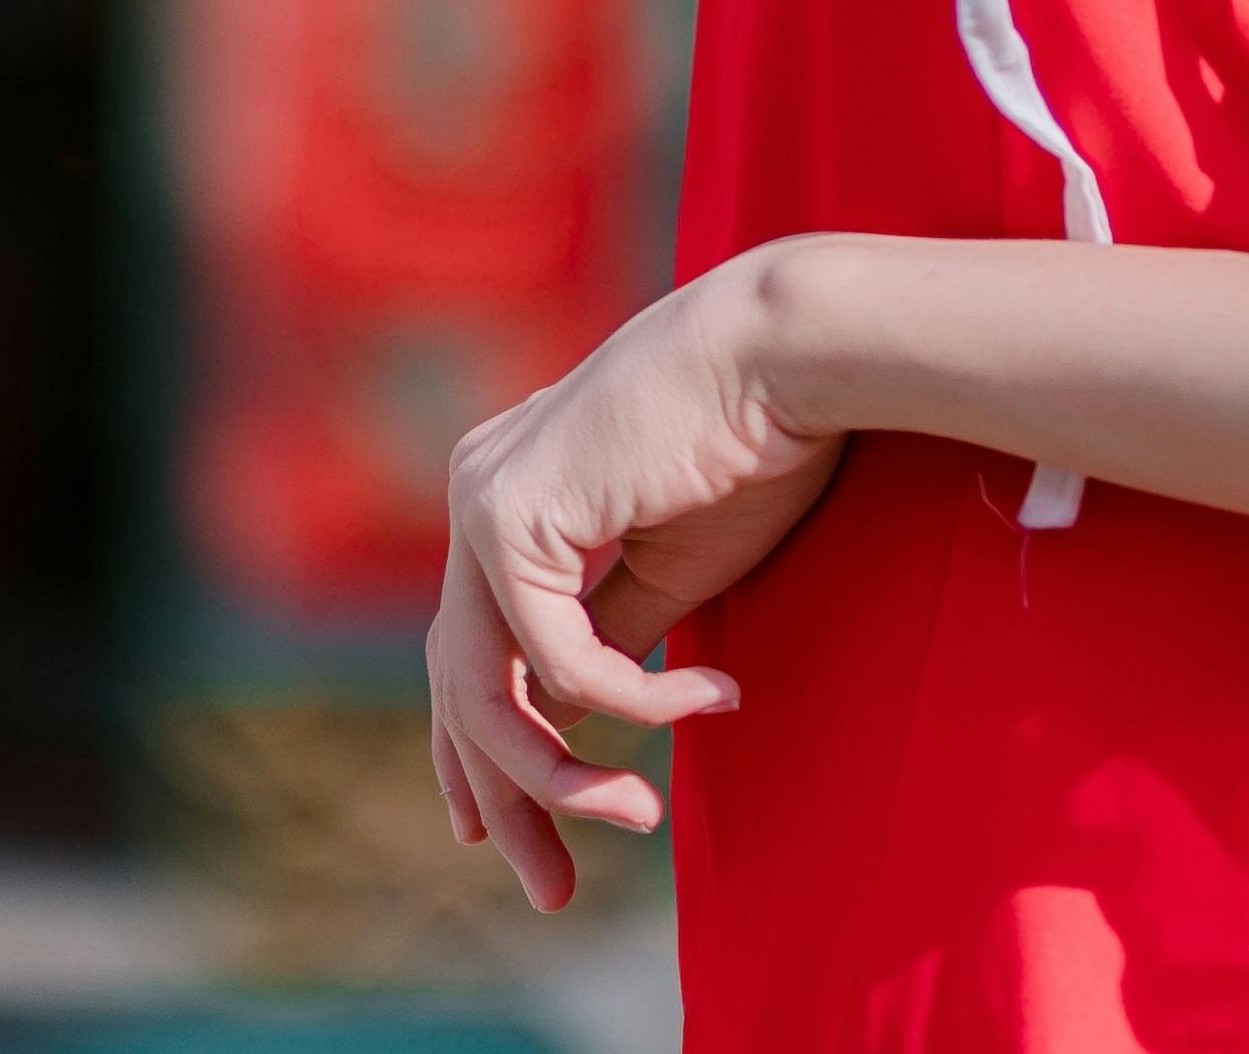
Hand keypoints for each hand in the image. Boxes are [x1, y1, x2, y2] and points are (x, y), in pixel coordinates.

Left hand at [425, 257, 845, 912]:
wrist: (788, 355)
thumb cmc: (755, 449)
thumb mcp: (669, 574)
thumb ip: (605, 637)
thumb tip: (568, 717)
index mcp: (509, 499)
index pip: (465, 654)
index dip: (472, 758)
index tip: (496, 844)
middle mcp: (479, 494)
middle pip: (460, 687)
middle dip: (511, 800)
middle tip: (555, 894)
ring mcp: (481, 499)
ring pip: (484, 692)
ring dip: (560, 779)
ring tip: (644, 815)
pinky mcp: (506, 513)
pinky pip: (553, 661)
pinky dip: (633, 701)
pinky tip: (708, 698)